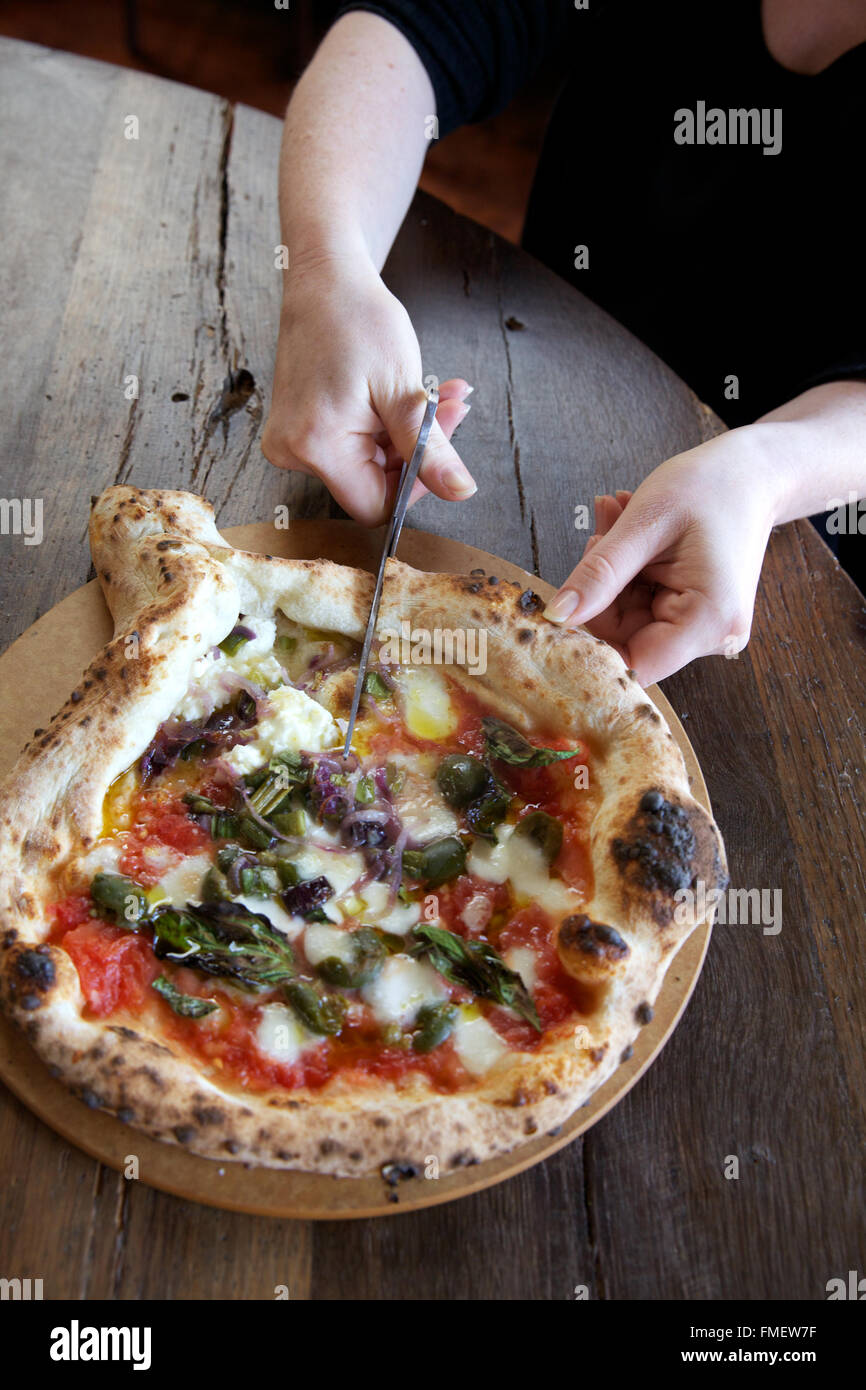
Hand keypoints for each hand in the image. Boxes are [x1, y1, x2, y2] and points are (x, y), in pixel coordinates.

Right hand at [261, 252, 475, 524]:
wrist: (324, 280)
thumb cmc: (358, 319)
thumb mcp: (403, 389)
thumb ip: (430, 450)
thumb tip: (460, 493)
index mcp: (316, 445)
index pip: (377, 505)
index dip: (416, 485)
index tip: (441, 444)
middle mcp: (293, 452)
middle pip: (373, 483)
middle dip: (418, 451)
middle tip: (448, 407)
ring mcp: (291, 442)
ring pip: (367, 464)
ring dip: (408, 434)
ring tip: (437, 393)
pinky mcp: (298, 430)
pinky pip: (352, 446)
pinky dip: (385, 426)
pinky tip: (405, 395)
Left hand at [542, 430, 778, 684]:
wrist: (752, 473)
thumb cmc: (711, 487)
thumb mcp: (646, 523)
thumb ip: (600, 574)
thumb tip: (557, 617)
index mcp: (707, 621)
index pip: (633, 665)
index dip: (591, 644)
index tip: (566, 604)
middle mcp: (711, 636)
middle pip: (626, 640)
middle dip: (601, 591)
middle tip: (599, 534)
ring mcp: (703, 628)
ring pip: (627, 620)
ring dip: (612, 573)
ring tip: (618, 520)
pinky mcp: (692, 616)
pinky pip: (640, 605)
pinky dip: (627, 572)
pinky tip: (630, 532)